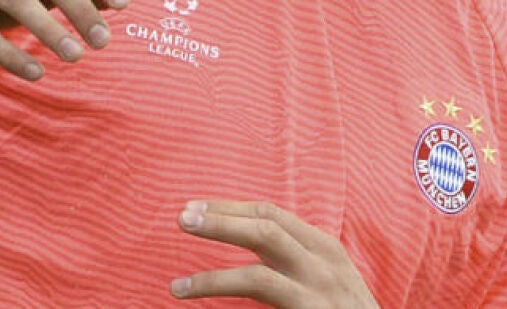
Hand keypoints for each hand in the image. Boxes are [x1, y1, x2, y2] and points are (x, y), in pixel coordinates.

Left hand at [171, 200, 380, 306]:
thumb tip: (247, 240)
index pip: (272, 213)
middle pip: (264, 230)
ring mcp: (319, 296)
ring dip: (212, 278)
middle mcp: (324, 267)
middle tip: (182, 219)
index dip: (230, 207)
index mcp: (325, 248)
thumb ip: (295, 258)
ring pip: (258, 276)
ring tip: (178, 286)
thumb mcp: (327, 276)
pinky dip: (231, 306)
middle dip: (220, 222)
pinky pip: (263, 306)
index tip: (196, 207)